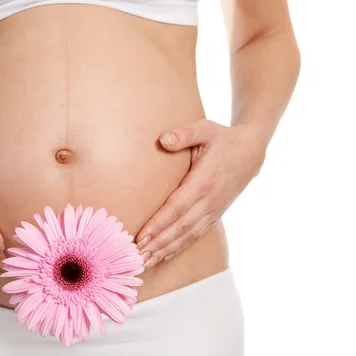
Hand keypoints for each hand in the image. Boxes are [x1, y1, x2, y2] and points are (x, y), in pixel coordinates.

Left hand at [135, 119, 266, 268]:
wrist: (252, 151)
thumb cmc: (223, 138)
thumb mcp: (205, 129)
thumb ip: (184, 133)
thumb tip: (163, 140)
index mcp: (204, 181)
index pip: (176, 207)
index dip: (158, 224)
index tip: (141, 236)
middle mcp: (209, 200)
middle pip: (180, 227)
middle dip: (158, 244)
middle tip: (137, 256)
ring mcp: (213, 210)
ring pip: (188, 235)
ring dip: (166, 250)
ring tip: (146, 262)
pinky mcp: (215, 214)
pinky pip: (195, 235)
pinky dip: (178, 247)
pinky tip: (163, 256)